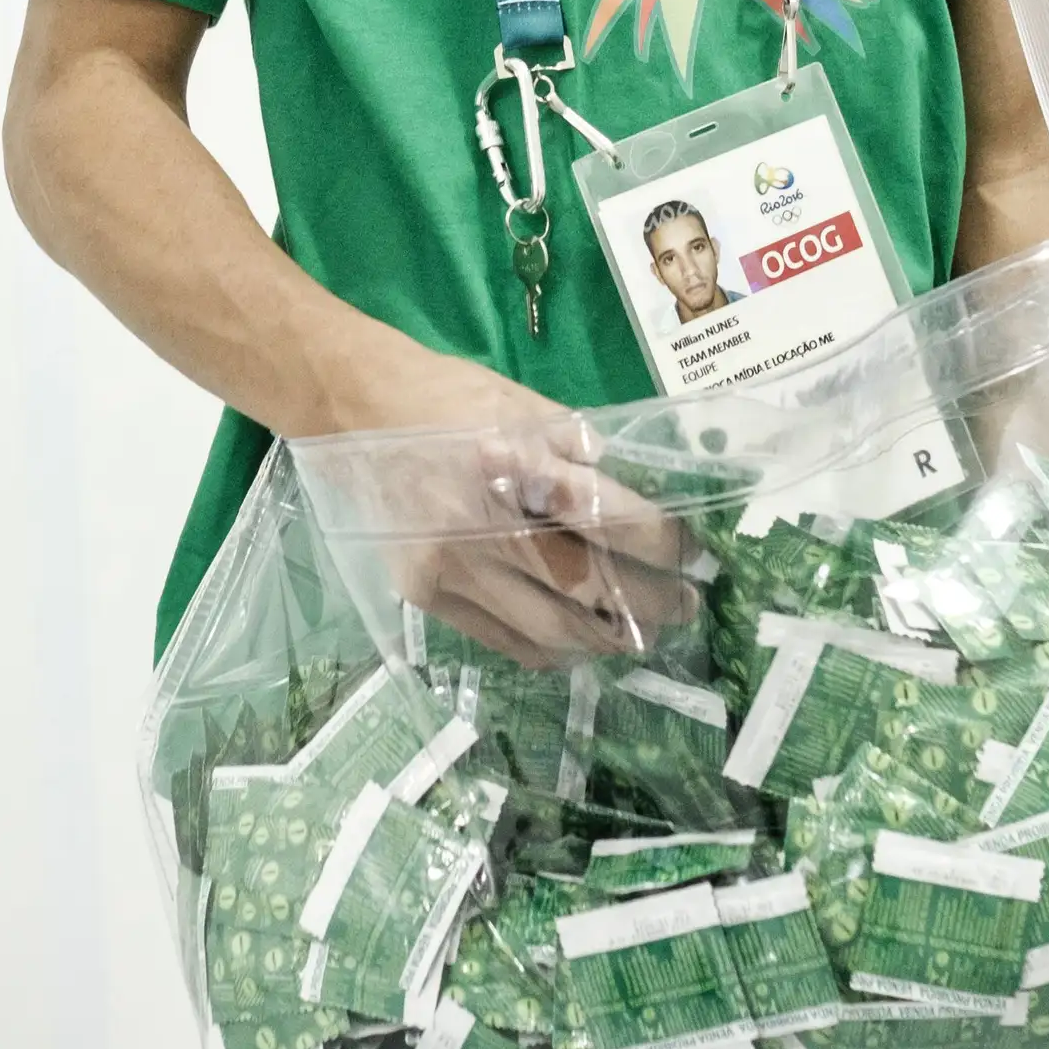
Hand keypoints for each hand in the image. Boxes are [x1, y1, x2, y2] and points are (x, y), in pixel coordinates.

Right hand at [307, 345, 701, 668]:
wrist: (354, 410)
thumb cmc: (448, 399)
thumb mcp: (526, 405)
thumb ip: (583, 451)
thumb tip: (649, 495)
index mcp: (517, 463)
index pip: (613, 520)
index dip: (666, 546)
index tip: (694, 553)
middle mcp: (485, 524)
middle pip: (591, 588)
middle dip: (654, 603)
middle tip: (687, 605)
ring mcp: (453, 567)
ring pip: (552, 632)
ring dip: (607, 638)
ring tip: (639, 630)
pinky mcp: (427, 595)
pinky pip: (505, 642)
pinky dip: (552, 649)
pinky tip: (578, 639)